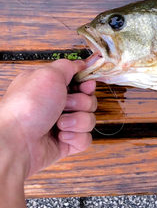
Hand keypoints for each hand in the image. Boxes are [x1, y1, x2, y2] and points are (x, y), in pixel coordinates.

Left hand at [0, 59, 96, 178]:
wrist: (16, 141)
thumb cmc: (27, 107)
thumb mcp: (48, 75)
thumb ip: (68, 66)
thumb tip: (81, 64)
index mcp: (51, 88)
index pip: (80, 83)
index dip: (87, 84)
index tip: (85, 86)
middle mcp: (57, 105)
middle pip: (89, 100)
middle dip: (80, 103)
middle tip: (63, 105)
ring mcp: (63, 125)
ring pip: (89, 120)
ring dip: (77, 120)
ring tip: (59, 124)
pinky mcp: (67, 143)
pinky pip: (86, 138)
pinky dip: (75, 136)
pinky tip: (60, 136)